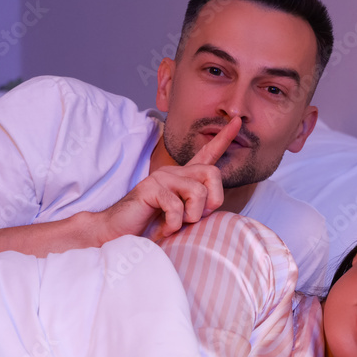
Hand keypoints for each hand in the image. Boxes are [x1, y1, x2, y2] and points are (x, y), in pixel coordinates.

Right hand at [95, 117, 242, 242]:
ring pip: (198, 191)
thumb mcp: (182, 218)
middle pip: (212, 172)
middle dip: (213, 200)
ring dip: (191, 217)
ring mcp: (161, 178)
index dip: (223, 139)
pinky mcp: (150, 187)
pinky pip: (176, 206)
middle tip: (195, 218)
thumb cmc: (151, 228)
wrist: (118, 235)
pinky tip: (163, 228)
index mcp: (183, 178)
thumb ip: (198, 207)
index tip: (237, 121)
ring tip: (175, 225)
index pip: (207, 154)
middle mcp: (173, 173)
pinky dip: (173, 224)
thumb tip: (213, 204)